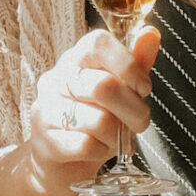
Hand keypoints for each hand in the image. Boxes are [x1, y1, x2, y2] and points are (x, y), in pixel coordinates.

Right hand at [27, 24, 161, 195]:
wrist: (62, 160)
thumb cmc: (94, 118)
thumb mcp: (118, 90)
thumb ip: (135, 63)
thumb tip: (151, 34)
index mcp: (75, 59)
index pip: (98, 44)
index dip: (128, 64)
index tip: (144, 87)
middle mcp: (56, 80)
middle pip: (104, 86)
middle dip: (134, 110)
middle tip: (140, 122)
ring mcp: (46, 110)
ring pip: (99, 121)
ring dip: (118, 135)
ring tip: (116, 138)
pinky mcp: (44, 142)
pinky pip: (87, 146)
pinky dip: (102, 151)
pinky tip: (100, 149)